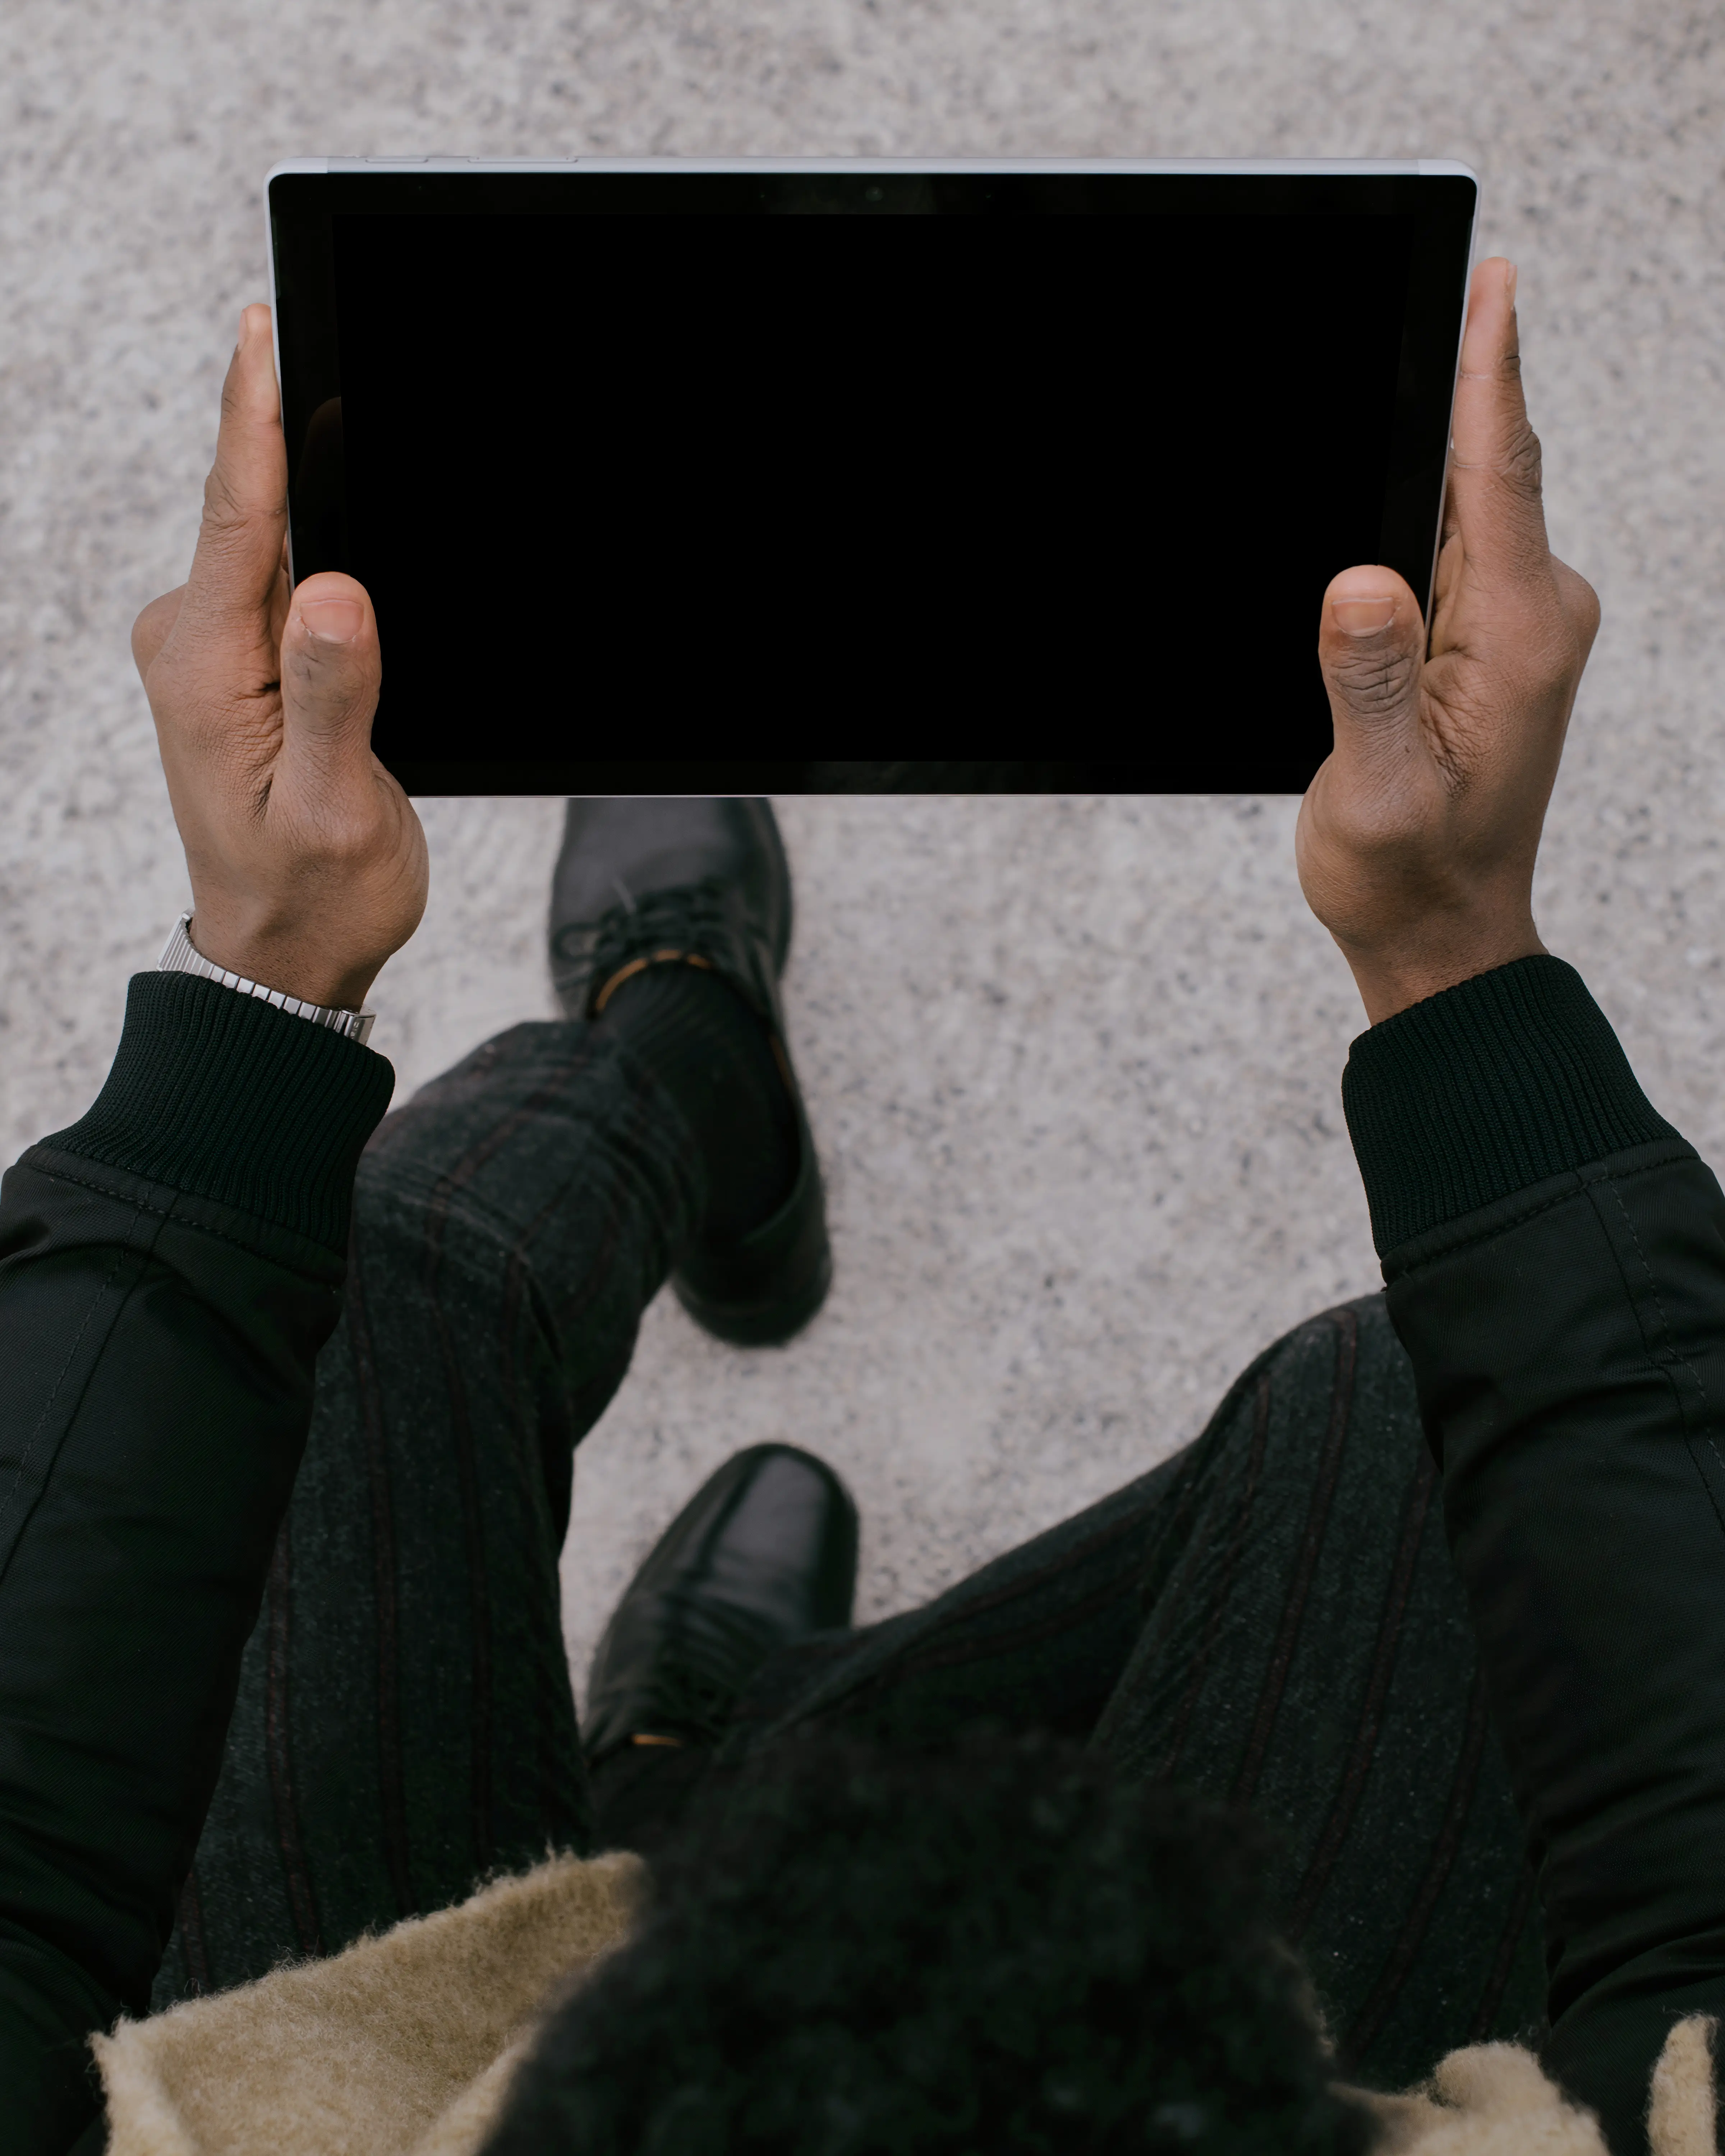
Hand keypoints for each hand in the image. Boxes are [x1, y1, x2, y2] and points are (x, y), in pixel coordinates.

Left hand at [131, 305, 426, 1013]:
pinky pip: (279, 580)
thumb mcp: (332, 808)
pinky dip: (316, 547)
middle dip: (294, 433)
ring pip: (271, 543)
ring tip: (355, 423)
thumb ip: (334, 697)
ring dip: (314, 494)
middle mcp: (193, 646)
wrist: (283, 955)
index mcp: (206, 672)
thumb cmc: (312, 894)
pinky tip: (350, 540)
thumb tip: (336, 592)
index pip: (239, 519)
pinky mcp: (241, 665)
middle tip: (333, 338)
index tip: (262, 326)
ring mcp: (212, 652)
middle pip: (253, 513)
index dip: (255, 418)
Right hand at [1294, 258, 1601, 1024]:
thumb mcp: (1375, 791)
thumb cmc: (1408, 875)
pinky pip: (1457, 548)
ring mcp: (1516, 627)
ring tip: (1391, 376)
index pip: (1502, 472)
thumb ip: (1368, 685)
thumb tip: (1362, 580)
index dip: (1490, 369)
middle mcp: (1534, 616)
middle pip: (1489, 470)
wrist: (1443, 936)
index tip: (1493, 275)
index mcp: (1516, 636)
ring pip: (1469, 505)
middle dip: (1454, 383)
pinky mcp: (1488, 644)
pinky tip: (1386, 497)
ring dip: (1431, 449)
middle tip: (1419, 291)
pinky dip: (1422, 510)